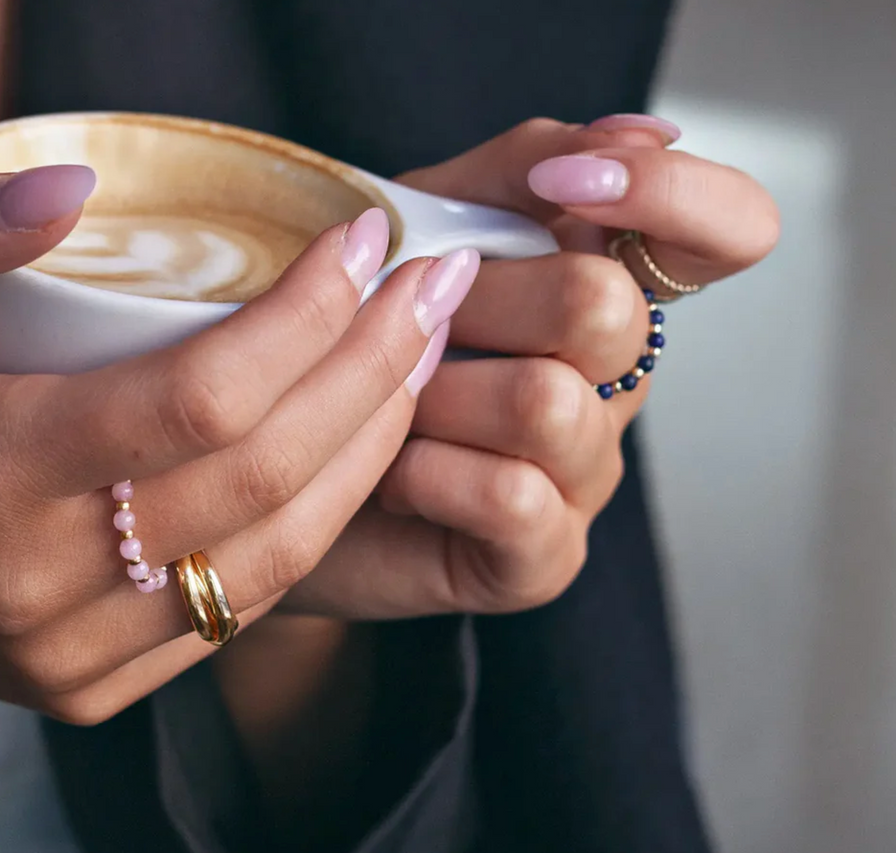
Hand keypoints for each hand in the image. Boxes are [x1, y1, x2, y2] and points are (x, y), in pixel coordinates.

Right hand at [0, 168, 478, 720]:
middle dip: (373, 373)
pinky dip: (320, 520)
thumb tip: (73, 188)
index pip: (199, 398)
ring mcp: (80, 653)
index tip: (365, 247)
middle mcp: (41, 583)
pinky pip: (250, 602)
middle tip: (430, 296)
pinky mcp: (106, 687)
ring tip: (418, 364)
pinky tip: (358, 452)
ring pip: (282, 552)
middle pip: (265, 474)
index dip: (306, 320)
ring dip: (372, 450)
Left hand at [285, 115, 778, 616]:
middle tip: (411, 324)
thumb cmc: (357, 340)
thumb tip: (640, 133)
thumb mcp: (420, 225)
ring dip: (434, 394)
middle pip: (602, 307)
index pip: (727, 230)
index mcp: (607, 288)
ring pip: (547, 403)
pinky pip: (510, 495)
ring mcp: (587, 473)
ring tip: (391, 409)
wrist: (290, 463)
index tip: (568, 187)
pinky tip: (393, 477)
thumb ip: (520, 169)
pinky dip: (426, 474)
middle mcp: (616, 383)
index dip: (674, 195)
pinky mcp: (546, 554)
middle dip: (475, 301)